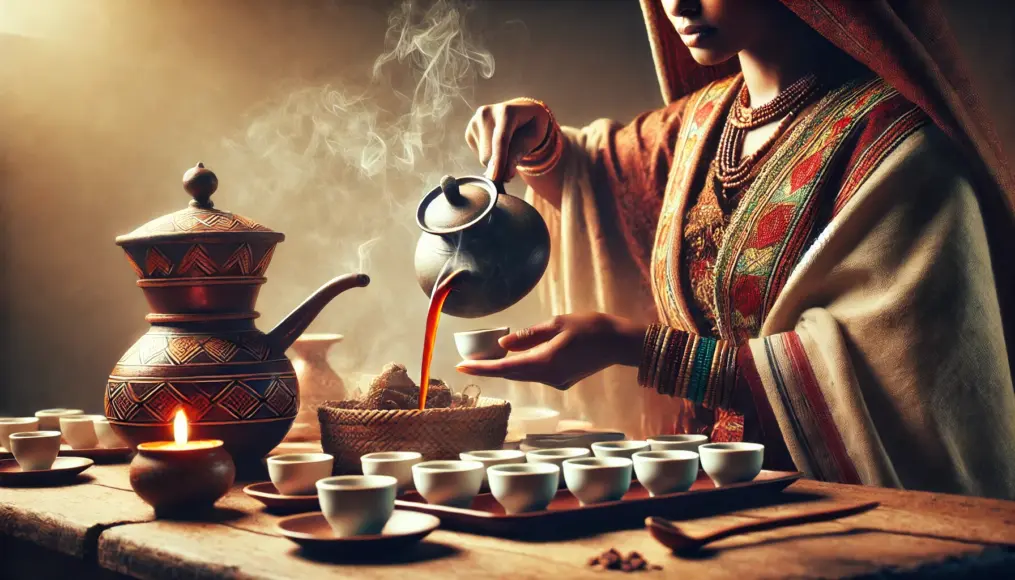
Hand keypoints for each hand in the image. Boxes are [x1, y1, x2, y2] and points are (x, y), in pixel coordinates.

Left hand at [455, 313, 646, 389]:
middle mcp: (548, 377)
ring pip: (522, 375)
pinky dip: (522, 367)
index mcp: (544, 362)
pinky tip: (514, 358)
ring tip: (485, 359)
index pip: (504, 367)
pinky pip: (536, 374)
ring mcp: (556, 381)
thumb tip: (503, 344)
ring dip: (504, 368)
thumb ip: (528, 336)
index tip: (460, 367)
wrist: (620, 343)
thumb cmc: (591, 328)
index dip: (481, 368)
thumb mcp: (557, 324)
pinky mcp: (563, 379)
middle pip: (510, 374)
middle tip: (467, 363)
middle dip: (488, 369)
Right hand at [465, 98, 552, 182]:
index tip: (497, 179)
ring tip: (507, 147)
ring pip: (483, 157)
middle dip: (501, 165)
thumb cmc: (531, 126)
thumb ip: (519, 154)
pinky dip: (489, 156)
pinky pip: (478, 155)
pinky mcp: (470, 131)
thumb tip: (505, 175)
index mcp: (506, 111)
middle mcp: (486, 113)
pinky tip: (496, 144)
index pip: (501, 140)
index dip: (499, 161)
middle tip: (514, 162)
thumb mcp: (534, 138)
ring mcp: (475, 121)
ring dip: (496, 160)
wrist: (521, 112)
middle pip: (489, 154)